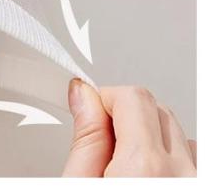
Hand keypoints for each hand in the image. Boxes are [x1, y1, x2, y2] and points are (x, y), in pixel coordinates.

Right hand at [62, 81, 195, 176]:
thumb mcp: (77, 186)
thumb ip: (86, 140)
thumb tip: (83, 95)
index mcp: (145, 167)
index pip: (131, 96)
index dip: (104, 100)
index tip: (90, 114)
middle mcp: (181, 175)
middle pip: (155, 109)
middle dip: (126, 118)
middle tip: (104, 147)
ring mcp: (196, 182)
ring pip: (176, 133)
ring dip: (152, 140)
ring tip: (127, 169)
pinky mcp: (203, 187)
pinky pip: (194, 157)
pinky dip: (174, 159)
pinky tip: (152, 176)